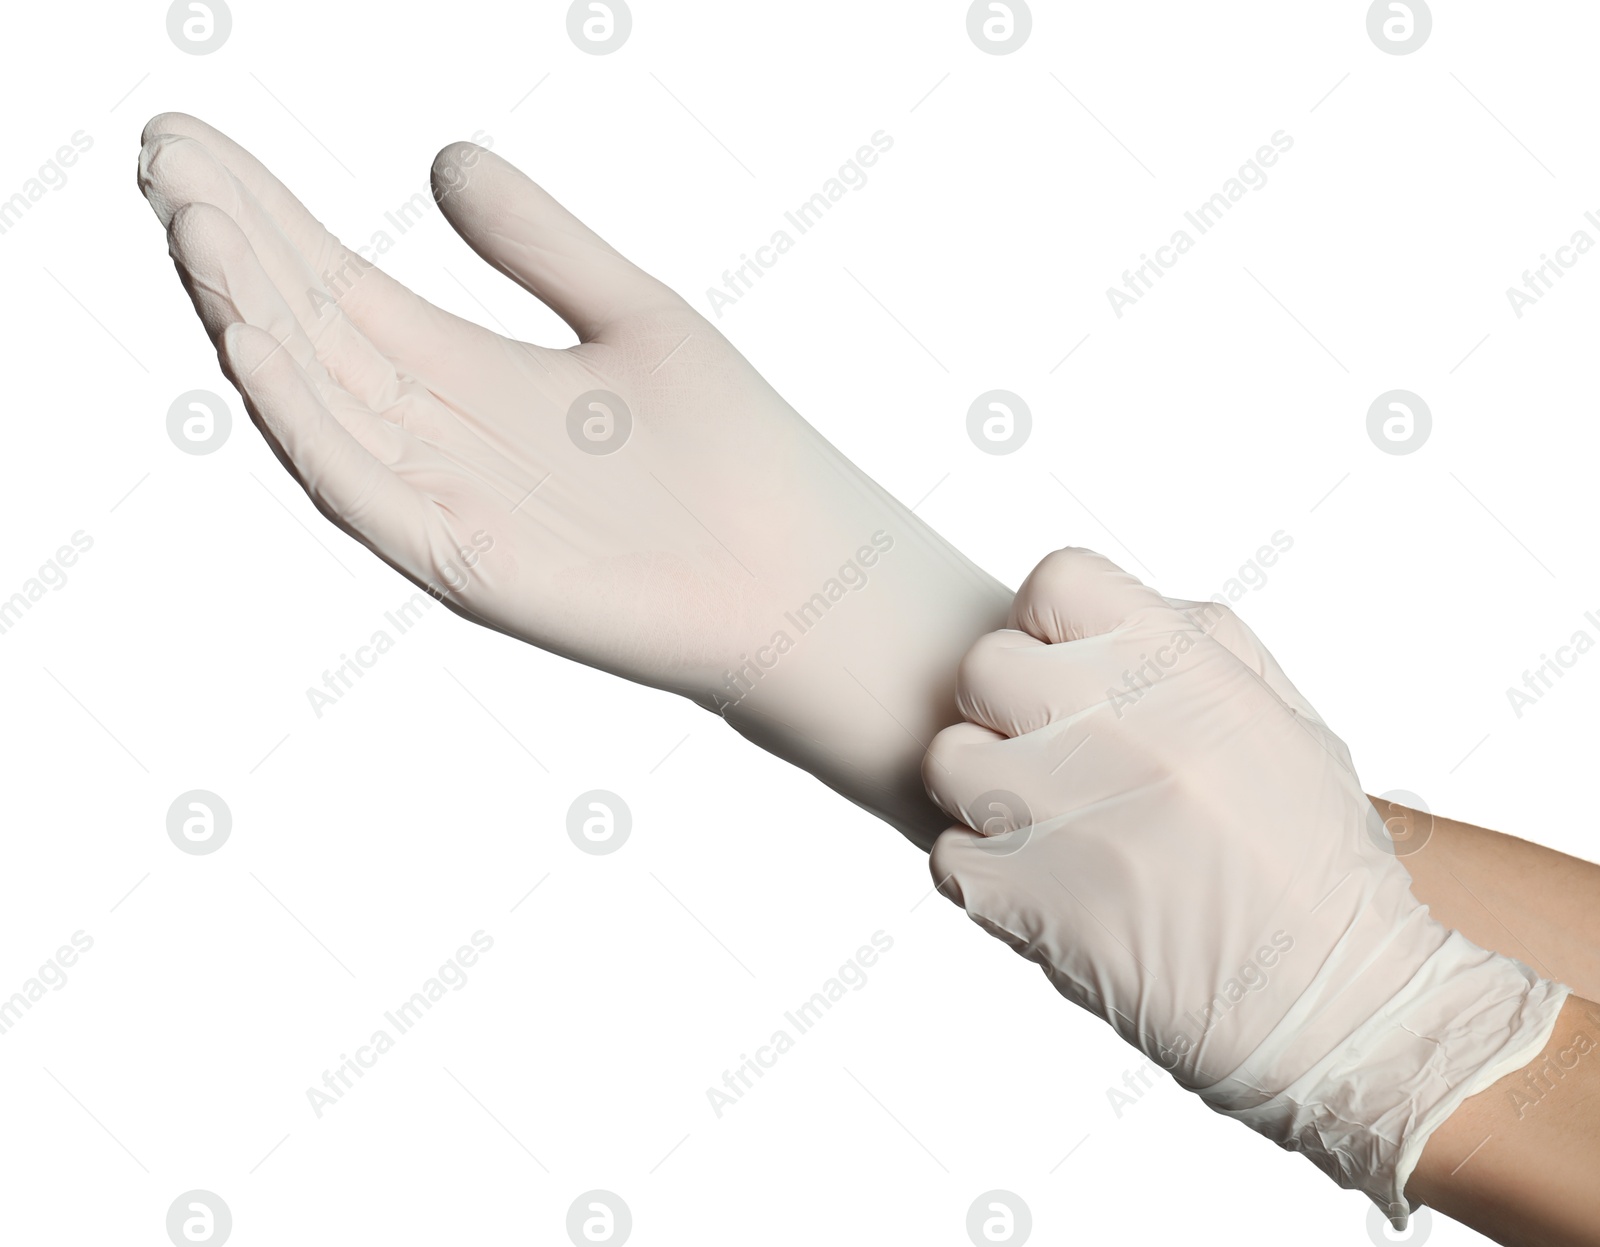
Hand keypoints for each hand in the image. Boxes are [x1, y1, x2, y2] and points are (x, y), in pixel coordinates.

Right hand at [136, 113, 1009, 842]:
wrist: (807, 570)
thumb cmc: (739, 453)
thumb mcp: (630, 312)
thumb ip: (540, 243)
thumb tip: (442, 158)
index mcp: (470, 378)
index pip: (338, 283)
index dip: (263, 214)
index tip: (188, 138)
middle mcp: (439, 439)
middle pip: (309, 331)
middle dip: (230, 248)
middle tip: (159, 156)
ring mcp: (446, 504)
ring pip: (320, 404)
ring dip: (249, 318)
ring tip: (193, 227)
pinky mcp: (471, 565)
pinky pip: (365, 493)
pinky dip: (305, 423)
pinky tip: (255, 344)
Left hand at [923, 547, 1567, 1220]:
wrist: (1337, 1007)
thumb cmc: (1318, 865)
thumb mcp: (1288, 723)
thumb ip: (1202, 650)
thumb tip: (1124, 613)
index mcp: (1182, 673)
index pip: (1056, 580)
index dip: (1052, 621)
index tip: (1071, 668)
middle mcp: (1113, 728)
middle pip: (984, 664)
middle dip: (1008, 705)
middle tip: (1048, 751)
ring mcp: (1058, 813)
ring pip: (949, 757)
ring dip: (984, 788)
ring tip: (1043, 823)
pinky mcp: (1020, 899)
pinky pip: (949, 853)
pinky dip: (985, 873)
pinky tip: (1047, 889)